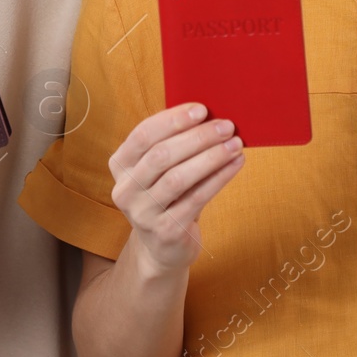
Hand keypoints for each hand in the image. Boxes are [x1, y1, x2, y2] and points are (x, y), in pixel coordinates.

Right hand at [108, 103, 243, 276]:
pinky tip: (236, 164)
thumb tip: (209, 115)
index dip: (173, 120)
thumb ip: (173, 143)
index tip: (202, 109)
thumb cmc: (168, 196)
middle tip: (226, 126)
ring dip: (211, 157)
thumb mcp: (159, 170)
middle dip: (198, 137)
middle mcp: (125, 189)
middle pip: (161, 155)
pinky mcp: (166, 231)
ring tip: (235, 144)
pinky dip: (219, 178)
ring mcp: (143, 213)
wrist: (163, 247)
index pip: (143, 135)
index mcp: (119, 165)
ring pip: (179, 178)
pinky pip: (196, 198)